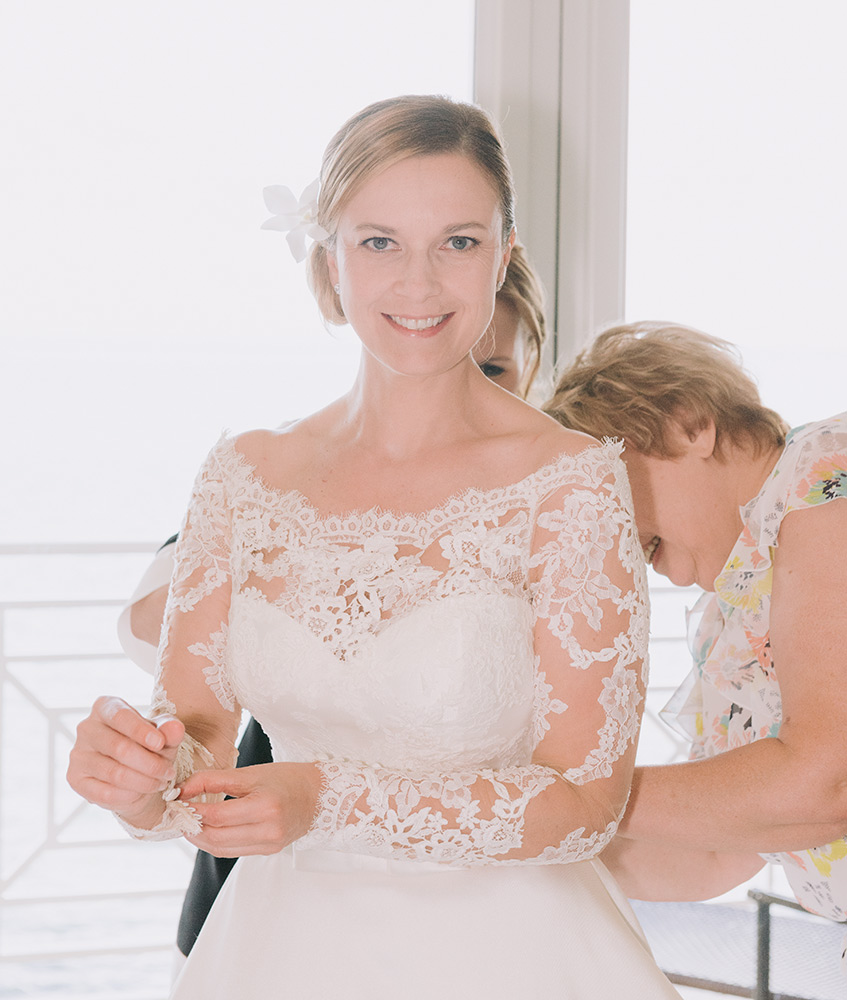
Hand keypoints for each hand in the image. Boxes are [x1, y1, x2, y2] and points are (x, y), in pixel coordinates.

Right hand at [67, 695, 184, 826]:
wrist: (136, 775)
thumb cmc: (150, 746)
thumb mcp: (164, 736)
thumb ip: (170, 730)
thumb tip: (175, 728)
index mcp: (106, 706)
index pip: (120, 716)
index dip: (140, 731)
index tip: (160, 744)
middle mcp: (86, 727)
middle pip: (119, 748)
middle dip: (150, 764)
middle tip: (169, 772)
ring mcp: (77, 753)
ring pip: (114, 773)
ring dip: (144, 782)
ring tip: (160, 782)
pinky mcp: (75, 778)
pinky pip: (104, 793)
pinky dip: (129, 795)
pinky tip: (141, 792)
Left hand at [178, 762, 320, 856]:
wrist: (319, 795)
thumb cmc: (286, 778)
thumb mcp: (251, 773)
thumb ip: (215, 780)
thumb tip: (182, 788)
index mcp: (265, 806)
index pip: (216, 815)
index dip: (191, 810)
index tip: (176, 800)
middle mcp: (268, 830)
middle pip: (215, 837)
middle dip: (191, 827)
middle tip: (178, 813)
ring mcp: (268, 845)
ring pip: (220, 849)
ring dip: (199, 837)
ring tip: (188, 821)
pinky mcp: (267, 851)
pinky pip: (231, 851)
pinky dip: (214, 842)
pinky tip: (207, 829)